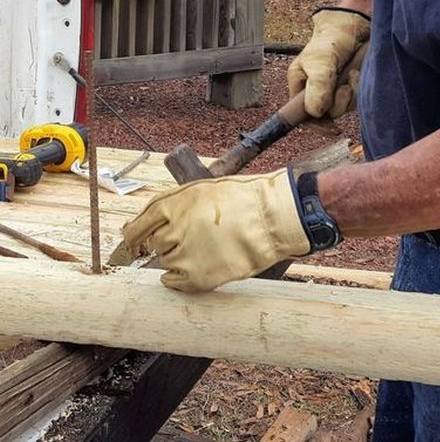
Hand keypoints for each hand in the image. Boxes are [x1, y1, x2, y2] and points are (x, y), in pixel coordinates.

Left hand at [122, 168, 310, 292]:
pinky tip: (197, 266)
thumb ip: (172, 205)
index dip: (135, 234)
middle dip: (169, 241)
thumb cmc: (243, 200)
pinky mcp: (197, 277)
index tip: (135, 240)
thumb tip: (142, 226)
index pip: (137, 226)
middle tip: (195, 236)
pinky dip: (180, 277)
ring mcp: (184, 256)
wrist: (272, 220)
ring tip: (206, 247)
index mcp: (172, 205)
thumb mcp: (202, 190)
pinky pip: (174, 282)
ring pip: (166, 261)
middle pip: (155, 244)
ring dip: (179, 257)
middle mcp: (173, 231)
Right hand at [288, 7, 370, 119]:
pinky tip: (356, 74)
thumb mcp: (321, 62)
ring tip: (351, 74)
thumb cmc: (332, 40)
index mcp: (300, 85)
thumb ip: (318, 86)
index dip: (315, 125)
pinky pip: (354, 100)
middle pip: (326, 115)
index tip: (331, 128)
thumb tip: (316, 112)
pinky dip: (357, 90)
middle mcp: (315, 91)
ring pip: (342, 108)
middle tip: (344, 86)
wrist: (355, 26)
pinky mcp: (349, 88)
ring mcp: (333, 91)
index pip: (301, 115)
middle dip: (338, 103)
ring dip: (349, 94)